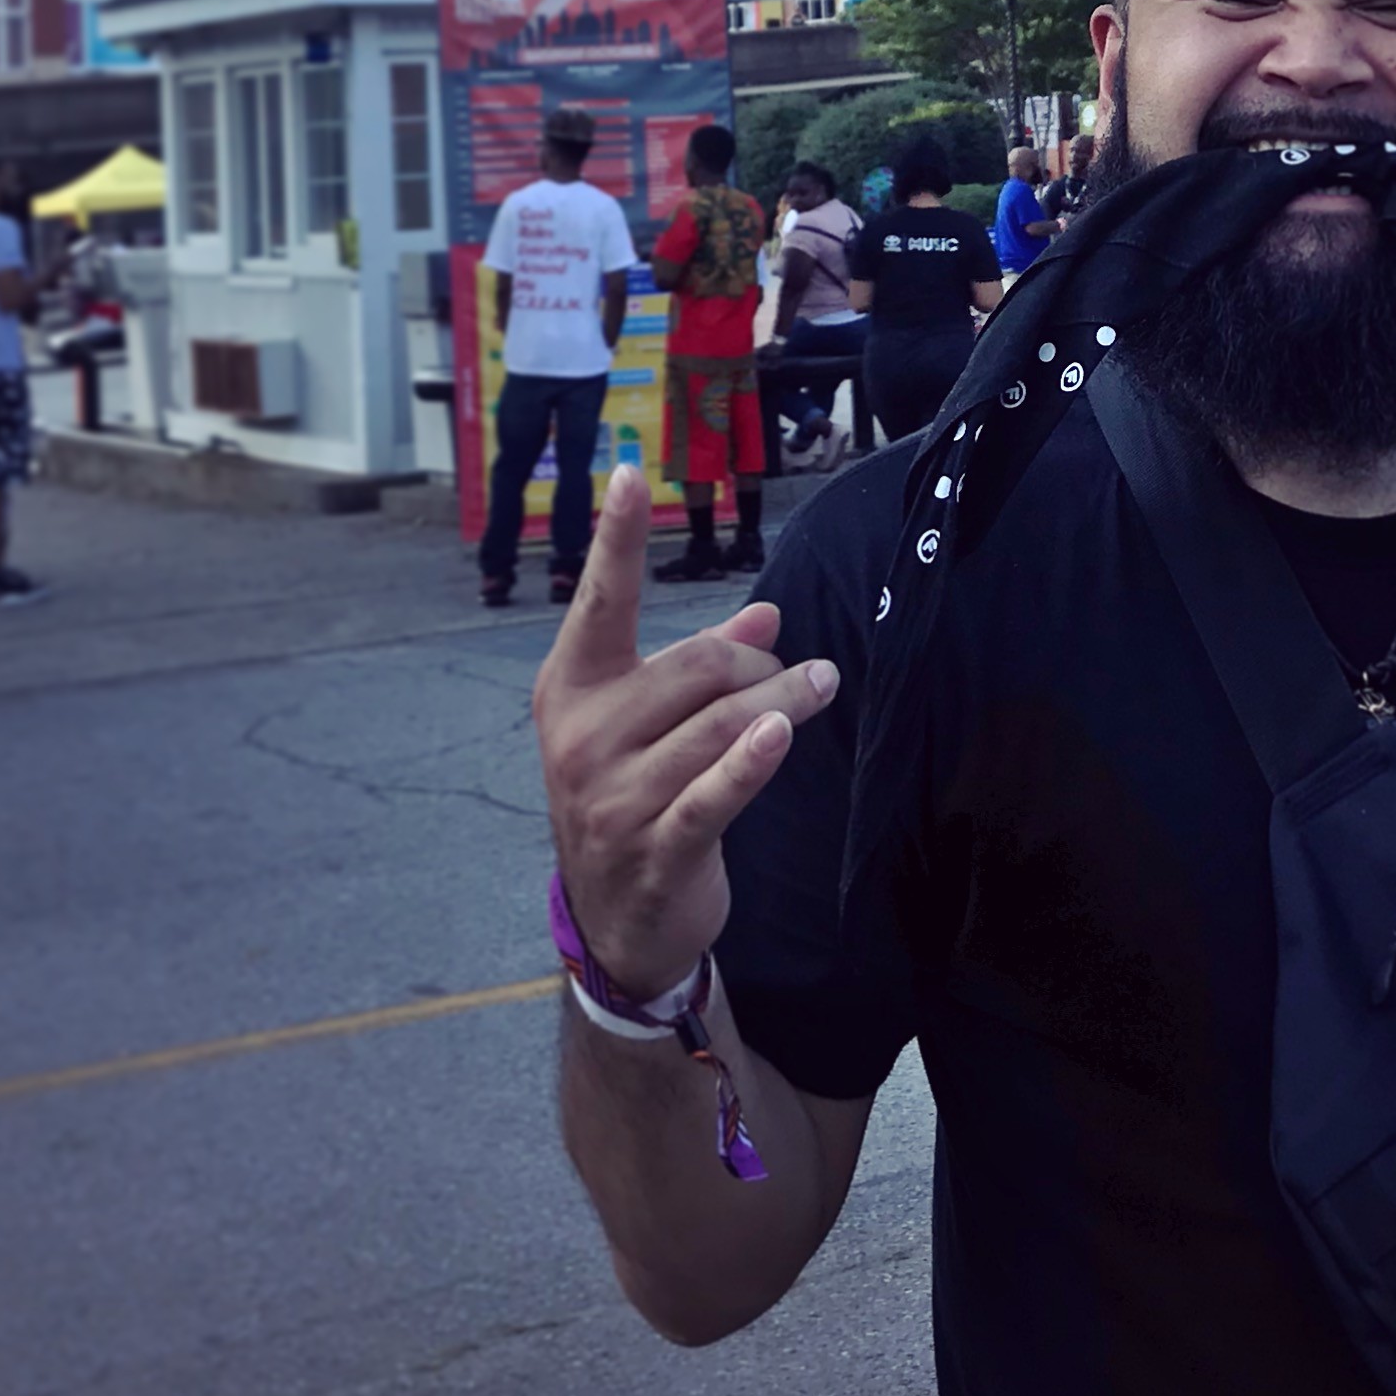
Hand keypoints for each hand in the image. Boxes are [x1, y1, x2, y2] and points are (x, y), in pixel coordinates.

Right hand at [533, 465, 839, 993]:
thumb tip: (766, 613)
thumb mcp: (652, 724)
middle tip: (796, 673)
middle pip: (696, 666)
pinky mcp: (655, 849)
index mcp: (573, 690)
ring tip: (822, 683)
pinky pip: (712, 795)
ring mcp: (613, 799)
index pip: (601, 602)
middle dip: (757, 663)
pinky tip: (782, 734)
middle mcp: (583, 738)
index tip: (627, 472)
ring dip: (783, 701)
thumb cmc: (637, 797)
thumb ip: (705, 665)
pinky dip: (750, 763)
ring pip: (719, 724)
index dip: (617, 538)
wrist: (617, 923)